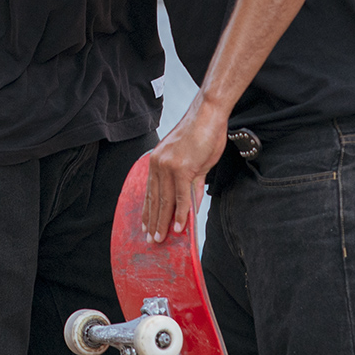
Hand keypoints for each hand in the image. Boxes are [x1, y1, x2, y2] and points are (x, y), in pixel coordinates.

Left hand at [141, 96, 228, 242]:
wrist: (208, 114)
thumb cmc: (202, 133)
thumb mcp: (193, 161)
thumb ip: (191, 184)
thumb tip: (191, 204)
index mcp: (157, 161)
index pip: (150, 191)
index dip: (147, 210)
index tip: (145, 225)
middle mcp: (159, 164)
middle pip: (155, 199)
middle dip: (153, 221)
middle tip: (151, 240)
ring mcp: (169, 166)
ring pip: (165, 201)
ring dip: (164, 222)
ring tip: (161, 239)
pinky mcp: (182, 169)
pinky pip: (181, 197)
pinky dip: (181, 214)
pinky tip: (180, 227)